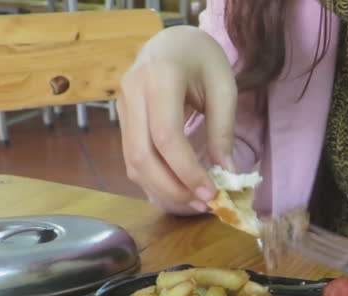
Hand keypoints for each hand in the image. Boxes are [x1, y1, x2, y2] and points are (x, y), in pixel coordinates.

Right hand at [117, 26, 237, 213]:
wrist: (173, 41)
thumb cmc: (203, 59)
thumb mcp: (224, 87)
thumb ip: (223, 129)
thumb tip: (225, 172)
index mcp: (160, 78)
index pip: (166, 136)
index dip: (186, 171)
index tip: (211, 193)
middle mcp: (132, 92)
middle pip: (142, 155)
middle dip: (172, 188)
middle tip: (203, 203)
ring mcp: (122, 105)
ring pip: (132, 161)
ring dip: (162, 188)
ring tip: (194, 200)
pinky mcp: (122, 118)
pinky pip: (132, 157)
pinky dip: (153, 178)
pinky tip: (178, 187)